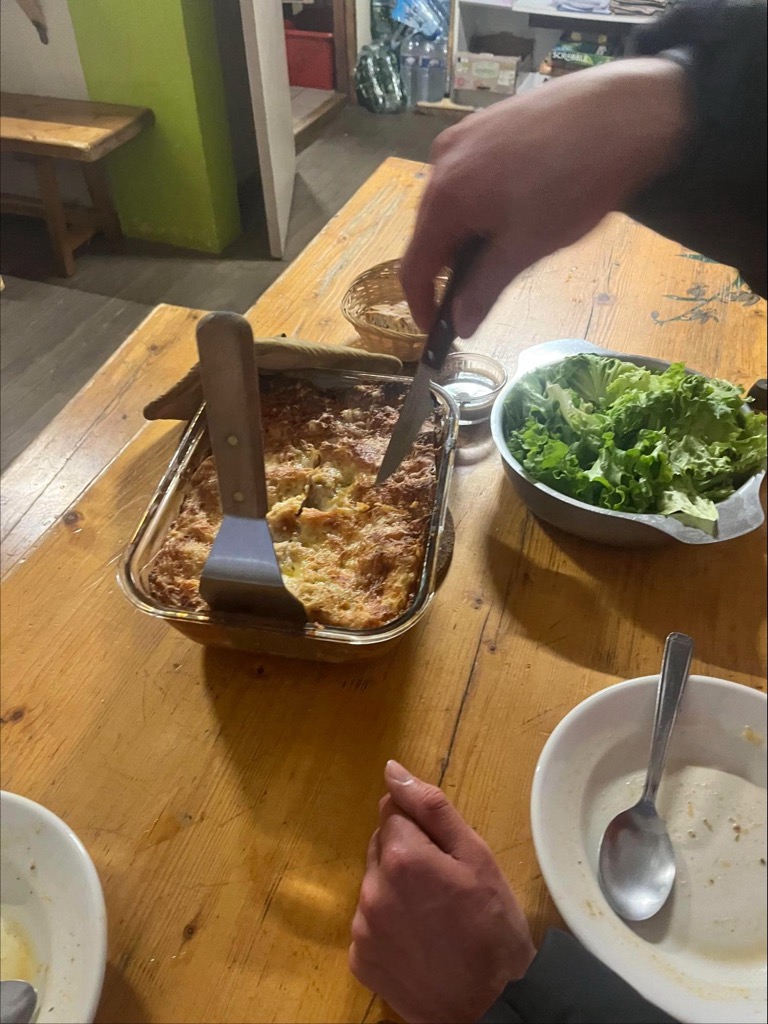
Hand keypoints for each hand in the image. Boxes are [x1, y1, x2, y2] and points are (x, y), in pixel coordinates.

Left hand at [349, 761, 535, 1022]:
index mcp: (401, 856)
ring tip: (433, 915)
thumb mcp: (476, 856)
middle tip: (444, 883)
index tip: (444, 852)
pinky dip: (388, 925)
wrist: (490, 1008)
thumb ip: (430, 807)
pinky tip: (418, 940)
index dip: (420, 827)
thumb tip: (392, 770)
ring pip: (374, 884)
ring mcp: (362, 927)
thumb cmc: (493, 926)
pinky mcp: (359, 959)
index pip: (392, 811)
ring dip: (396, 889)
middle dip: (406, 854)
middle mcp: (372, 889)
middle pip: (380, 846)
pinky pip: (368, 923)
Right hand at [401, 57, 691, 336]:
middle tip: (480, 293)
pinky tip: (515, 207)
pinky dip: (479, 203)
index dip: (422, 304)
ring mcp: (463, 136)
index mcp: (445, 196)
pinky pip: (468, 174)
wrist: (624, 110)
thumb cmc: (573, 182)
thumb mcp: (527, 247)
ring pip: (450, 202)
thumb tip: (460, 325)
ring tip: (507, 247)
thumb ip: (484, 289)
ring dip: (467, 235)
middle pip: (429, 232)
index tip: (437, 330)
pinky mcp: (486, 121)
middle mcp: (441, 161)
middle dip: (448, 268)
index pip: (414, 265)